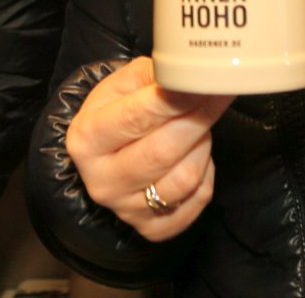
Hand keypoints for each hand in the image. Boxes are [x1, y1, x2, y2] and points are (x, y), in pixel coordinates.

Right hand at [65, 56, 233, 240]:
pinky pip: (198, 199)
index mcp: (87, 139)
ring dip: (203, 144)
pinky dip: (206, 171)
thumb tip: (193, 76)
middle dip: (197, 119)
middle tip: (217, 94)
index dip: (174, 100)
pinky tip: (196, 153)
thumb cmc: (118, 111)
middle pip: (162, 152)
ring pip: (185, 178)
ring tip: (199, 123)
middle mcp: (102, 181)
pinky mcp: (154, 228)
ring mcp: (127, 210)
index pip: (135, 118)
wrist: (109, 150)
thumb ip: (154, 76)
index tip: (202, 83)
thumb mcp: (122, 84)